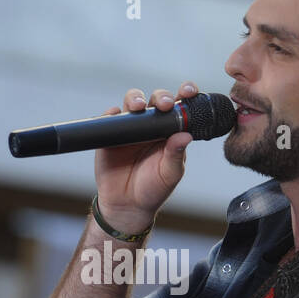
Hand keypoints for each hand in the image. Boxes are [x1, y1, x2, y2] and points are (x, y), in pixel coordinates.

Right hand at [94, 82, 198, 232]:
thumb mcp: (169, 174)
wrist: (127, 206)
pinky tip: (115, 113)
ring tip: (138, 106)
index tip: (189, 92)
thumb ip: (176, 155)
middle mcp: (151, 126)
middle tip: (164, 104)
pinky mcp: (110, 135)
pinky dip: (111, 112)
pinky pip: (109, 118)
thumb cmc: (153, 189)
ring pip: (132, 102)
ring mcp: (130, 128)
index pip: (180, 107)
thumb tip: (185, 136)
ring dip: (135, 98)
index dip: (184, 95)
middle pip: (156, 99)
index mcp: (170, 131)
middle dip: (161, 96)